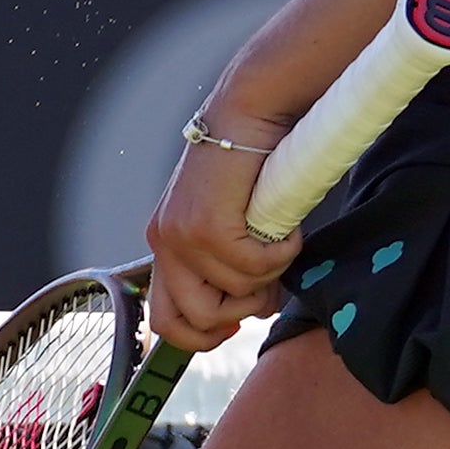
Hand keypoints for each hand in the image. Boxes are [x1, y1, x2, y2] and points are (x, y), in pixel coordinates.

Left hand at [143, 102, 297, 350]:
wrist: (249, 114)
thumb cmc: (250, 166)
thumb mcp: (231, 224)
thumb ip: (231, 267)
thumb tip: (255, 310)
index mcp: (166, 244)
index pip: (165, 319)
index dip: (203, 335)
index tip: (236, 322)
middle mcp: (164, 242)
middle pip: (194, 320)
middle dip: (240, 311)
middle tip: (267, 283)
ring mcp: (183, 236)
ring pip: (235, 293)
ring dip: (270, 273)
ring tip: (278, 237)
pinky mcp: (207, 226)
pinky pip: (255, 266)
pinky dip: (282, 252)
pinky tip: (285, 225)